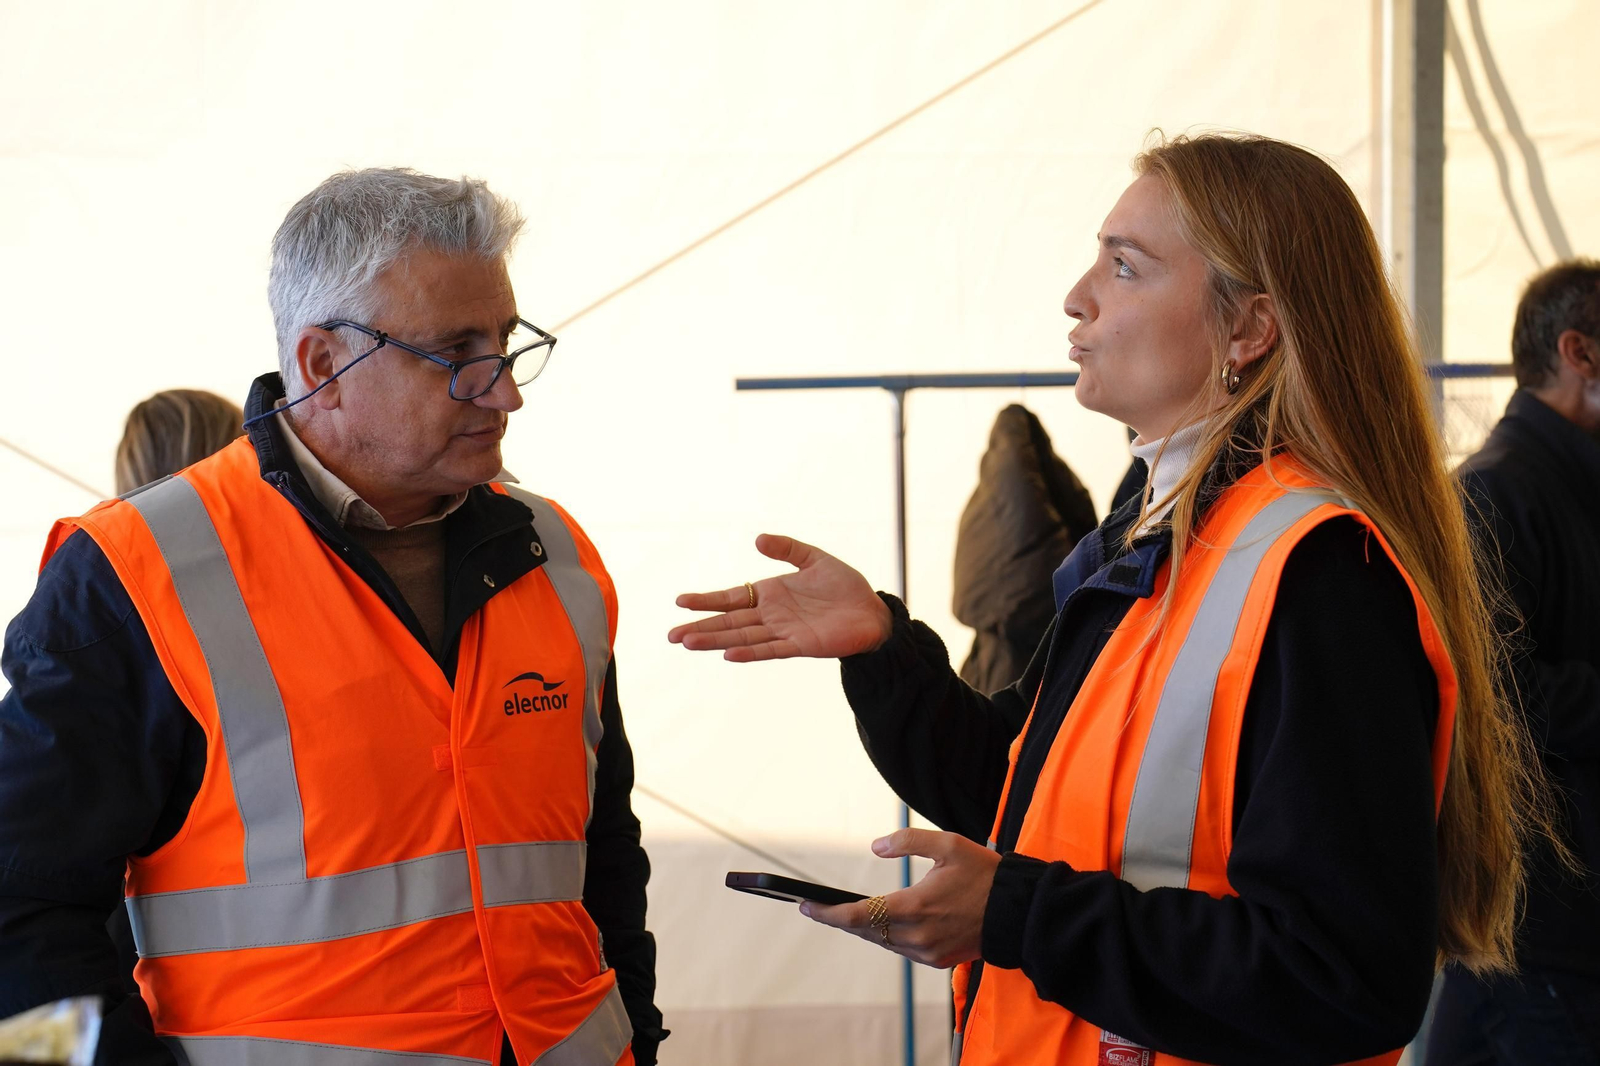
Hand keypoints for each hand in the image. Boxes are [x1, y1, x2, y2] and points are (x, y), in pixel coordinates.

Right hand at [668, 534, 893, 660]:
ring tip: (688, 643)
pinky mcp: (800, 645)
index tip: (680, 602)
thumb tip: (758, 539)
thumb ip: (788, 548)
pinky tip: (728, 655)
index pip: (731, 598)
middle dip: (700, 627)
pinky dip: (750, 653)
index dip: (707, 601)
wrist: (872, 613)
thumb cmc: (845, 587)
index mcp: (771, 594)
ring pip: (742, 637)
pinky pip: (770, 650)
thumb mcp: (814, 559)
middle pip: (729, 622)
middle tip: (672, 635)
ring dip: (716, 641)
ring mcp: (783, 632)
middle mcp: (771, 615)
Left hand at [801, 829, 999, 967]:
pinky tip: (882, 923)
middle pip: (865, 930)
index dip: (829, 912)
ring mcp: (928, 952)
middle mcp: (918, 935)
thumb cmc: (984, 873)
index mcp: (916, 906)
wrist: (1017, 911)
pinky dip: (888, 936)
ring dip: (864, 928)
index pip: (860, 915)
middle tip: (818, 907)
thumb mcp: (948, 844)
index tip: (807, 906)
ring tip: (845, 913)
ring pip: (882, 942)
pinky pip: (902, 949)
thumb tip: (875, 847)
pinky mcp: (938, 960)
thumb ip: (908, 841)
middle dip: (840, 919)